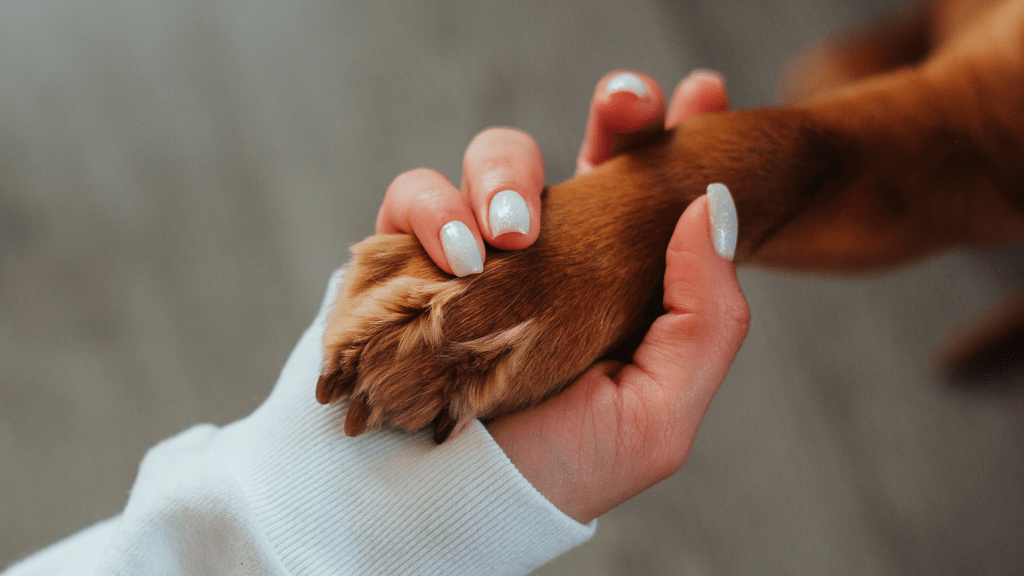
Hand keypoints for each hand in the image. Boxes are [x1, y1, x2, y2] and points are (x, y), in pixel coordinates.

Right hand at [377, 70, 746, 522]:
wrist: (439, 512)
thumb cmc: (551, 471)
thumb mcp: (656, 415)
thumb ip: (705, 318)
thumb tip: (713, 206)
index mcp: (615, 283)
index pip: (652, 194)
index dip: (677, 137)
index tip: (704, 96)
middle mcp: (550, 257)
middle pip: (585, 150)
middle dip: (615, 113)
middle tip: (627, 104)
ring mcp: (478, 251)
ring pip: (495, 158)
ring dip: (506, 172)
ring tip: (507, 235)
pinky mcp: (407, 256)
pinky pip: (414, 195)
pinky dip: (432, 211)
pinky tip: (457, 256)